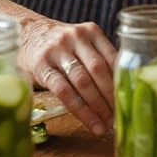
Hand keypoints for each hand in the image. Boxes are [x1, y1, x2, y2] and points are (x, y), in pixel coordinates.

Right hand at [20, 18, 115, 134]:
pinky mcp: (42, 66)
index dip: (122, 83)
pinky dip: (80, 110)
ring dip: (97, 107)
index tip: (128, 102)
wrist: (28, 34)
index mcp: (91, 31)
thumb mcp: (82, 43)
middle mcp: (76, 38)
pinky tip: (90, 123)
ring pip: (82, 82)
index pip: (112, 59)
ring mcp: (57, 51)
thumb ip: (100, 58)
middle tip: (119, 117)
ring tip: (106, 124)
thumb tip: (124, 91)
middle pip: (98, 70)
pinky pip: (64, 91)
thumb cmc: (62, 45)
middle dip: (111, 97)